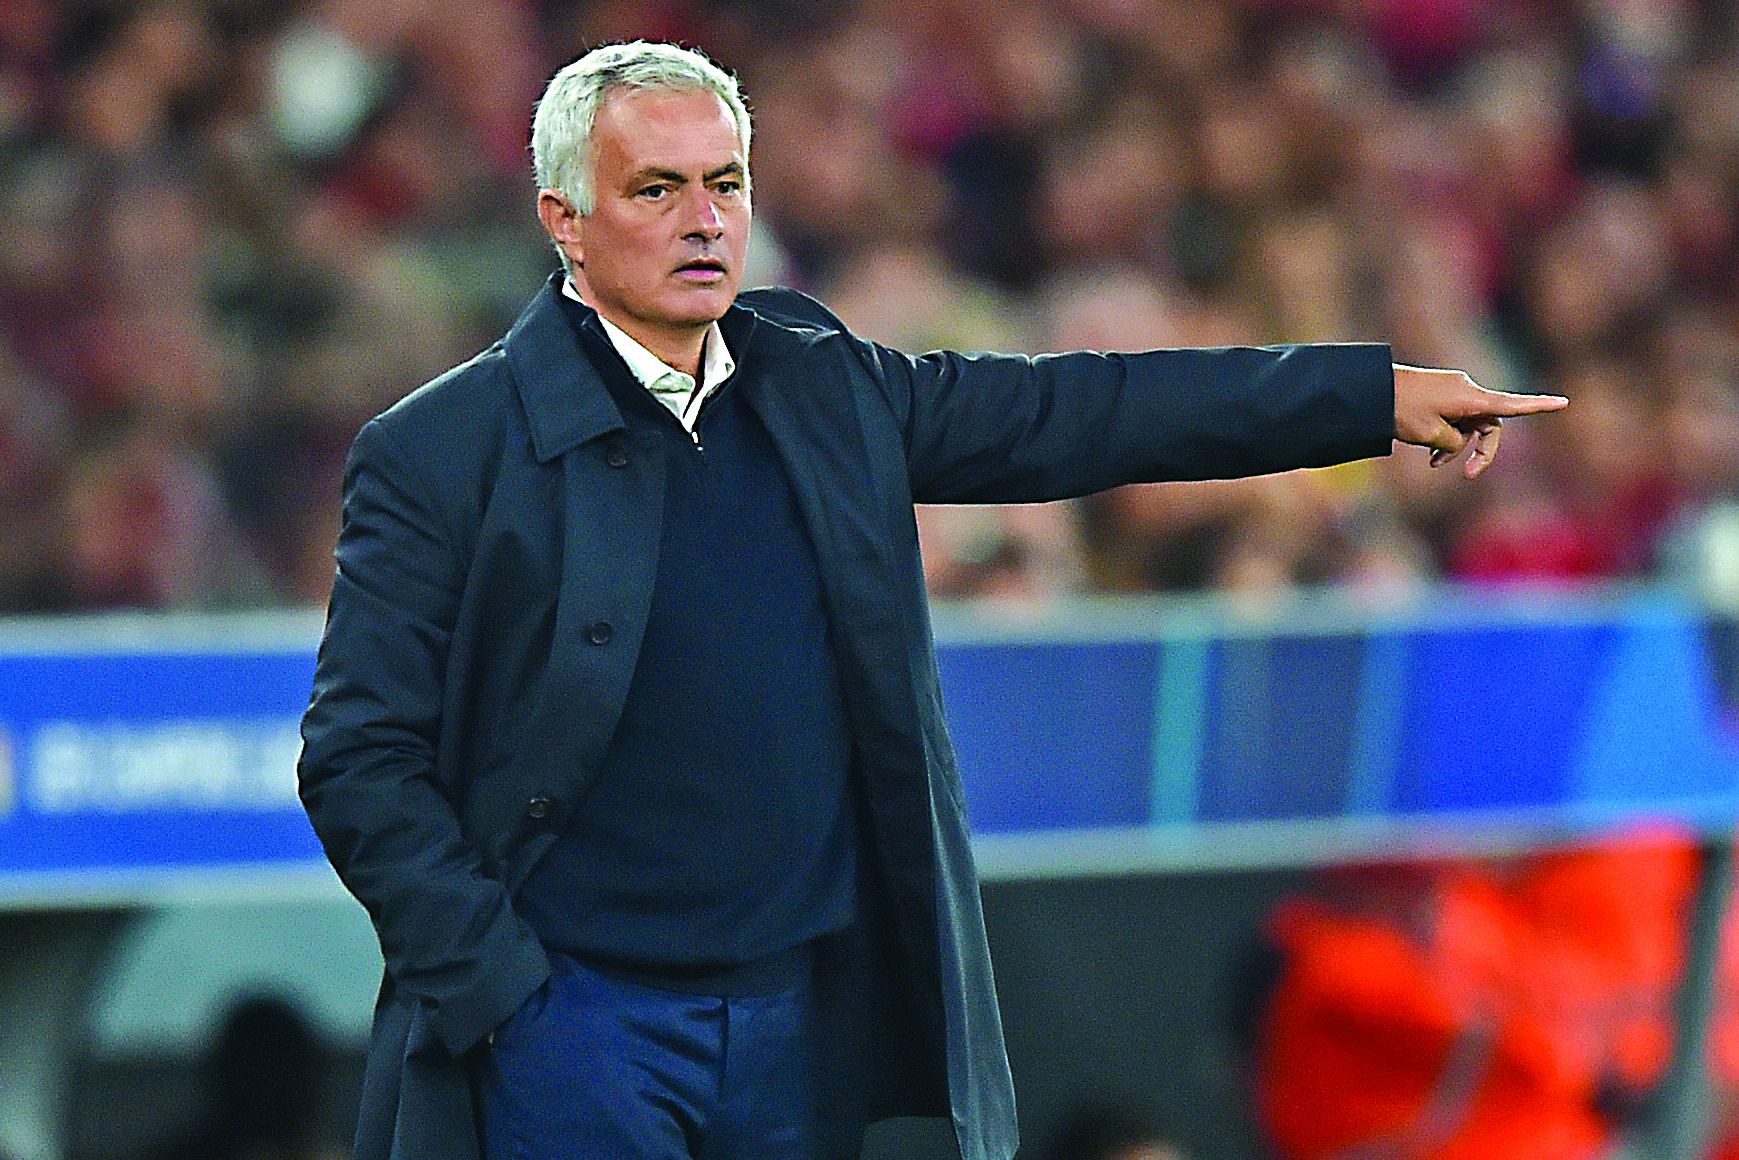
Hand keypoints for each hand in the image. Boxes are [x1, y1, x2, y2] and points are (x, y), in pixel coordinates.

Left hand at [1392, 364, 1567, 478]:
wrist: (1370, 389)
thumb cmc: (1402, 410)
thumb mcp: (1432, 435)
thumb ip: (1454, 442)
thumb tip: (1456, 441)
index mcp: (1471, 398)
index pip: (1513, 405)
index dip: (1539, 406)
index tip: (1563, 403)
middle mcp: (1467, 390)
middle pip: (1489, 424)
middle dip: (1481, 450)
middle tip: (1470, 475)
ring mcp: (1453, 390)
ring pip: (1468, 425)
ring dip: (1456, 447)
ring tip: (1434, 463)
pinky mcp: (1440, 393)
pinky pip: (1453, 418)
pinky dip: (1446, 436)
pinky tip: (1429, 453)